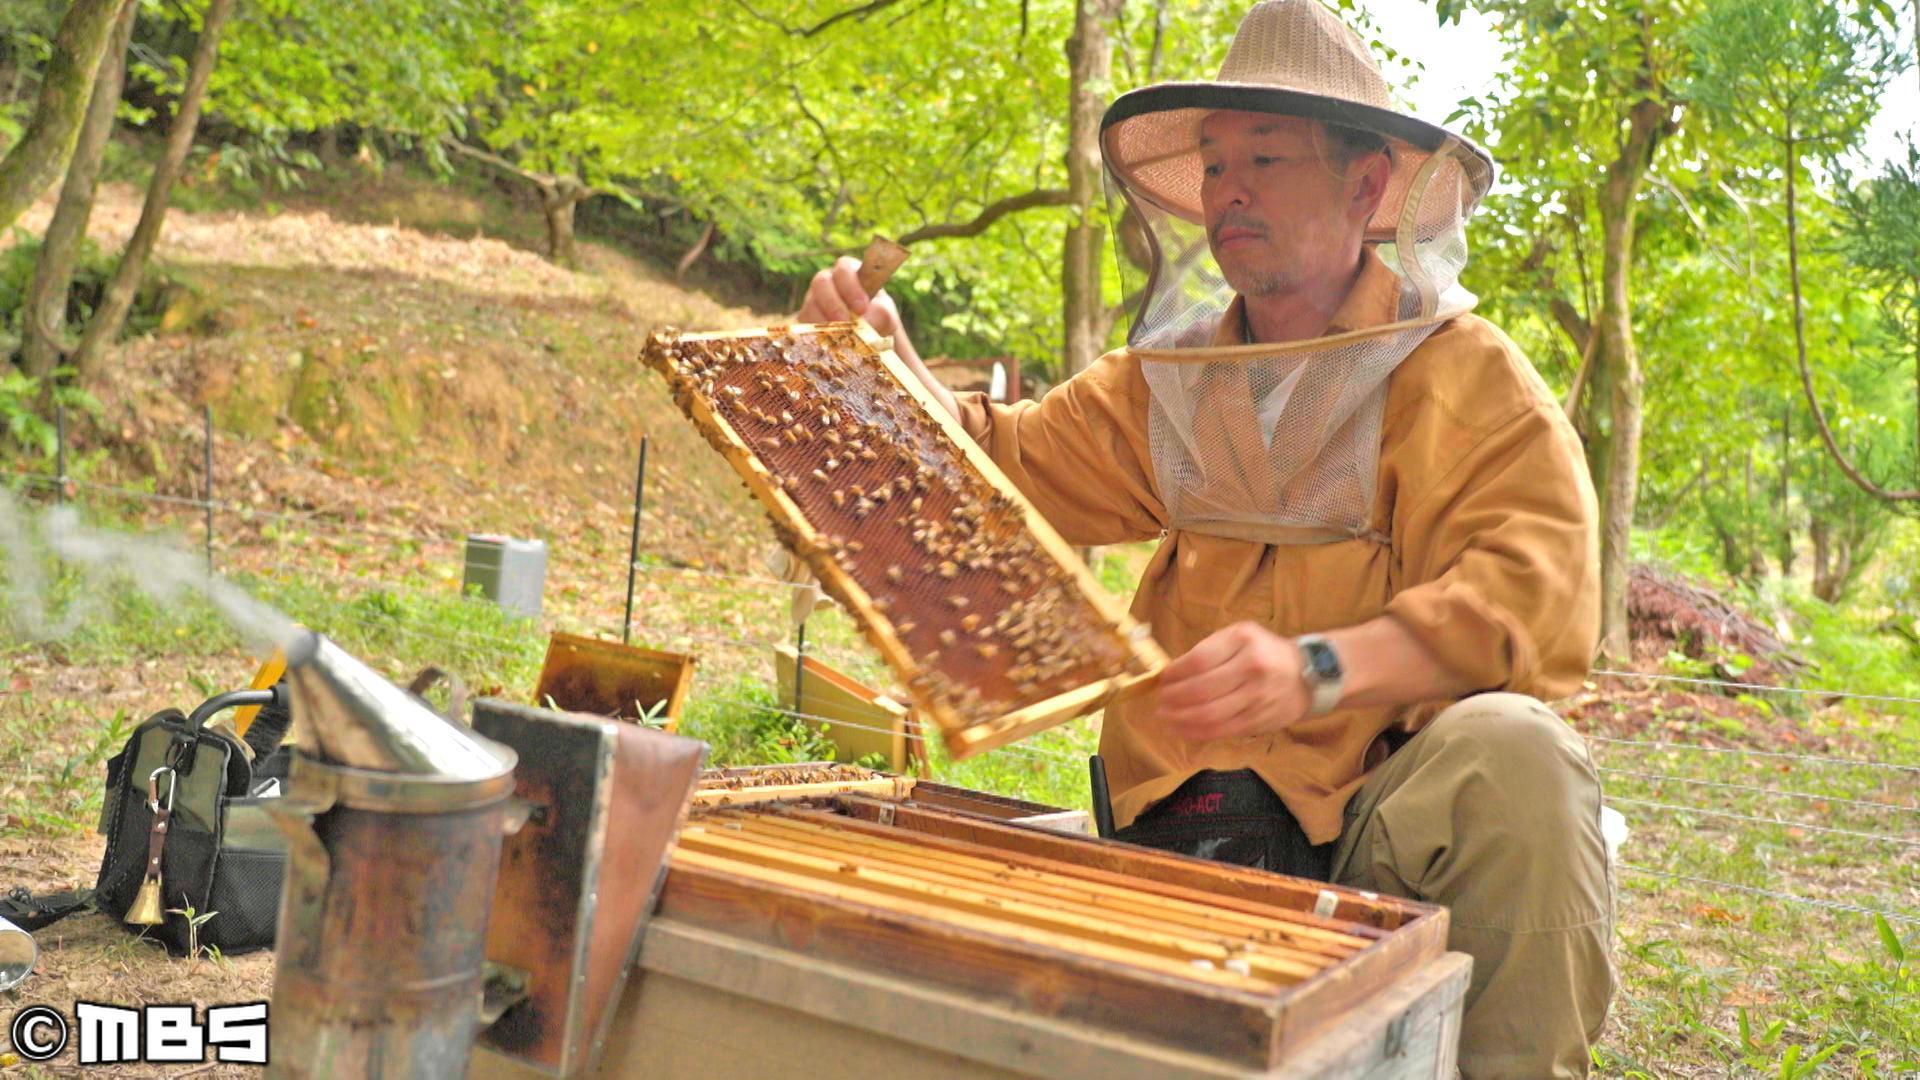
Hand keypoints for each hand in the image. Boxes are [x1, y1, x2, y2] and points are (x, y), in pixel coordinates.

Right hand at [798, 255, 904, 338]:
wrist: (868, 340)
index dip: (851, 286)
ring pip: (811, 305)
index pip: (844, 268)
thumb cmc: (877, 319)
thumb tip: (865, 320)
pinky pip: (805, 325)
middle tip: (847, 322)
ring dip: (826, 322)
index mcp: (850, 274)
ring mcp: (813, 301)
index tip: (862, 308)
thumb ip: (881, 314)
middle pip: (821, 282)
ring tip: (842, 338)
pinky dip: (819, 335)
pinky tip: (831, 345)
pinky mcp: (805, 321)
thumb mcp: (885, 315)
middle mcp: (828, 283)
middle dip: (834, 303)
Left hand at [1156, 622, 1311, 740]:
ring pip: (1209, 715)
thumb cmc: (1265, 652)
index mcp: (1243, 640)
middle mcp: (1252, 668)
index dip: (1175, 673)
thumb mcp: (1240, 636)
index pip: (1198, 660)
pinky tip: (1182, 730)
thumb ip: (1209, 650)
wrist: (1309, 674)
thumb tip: (1172, 674)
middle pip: (1200, 690)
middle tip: (1160, 701)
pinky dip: (1196, 733)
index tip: (1163, 679)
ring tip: (1165, 717)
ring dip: (1179, 719)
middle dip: (1173, 698)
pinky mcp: (1258, 720)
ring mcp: (1257, 697)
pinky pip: (1221, 731)